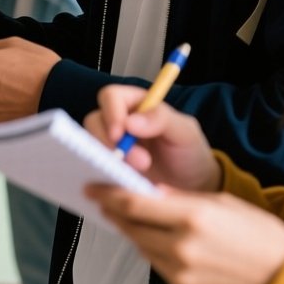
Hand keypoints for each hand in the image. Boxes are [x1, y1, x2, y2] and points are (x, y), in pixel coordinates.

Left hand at [82, 184, 283, 283]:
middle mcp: (182, 248)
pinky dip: (157, 255)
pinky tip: (166, 246)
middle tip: (104, 202)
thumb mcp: (226, 205)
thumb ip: (183, 200)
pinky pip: (159, 269)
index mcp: (194, 218)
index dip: (108, 195)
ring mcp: (180, 275)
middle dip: (115, 213)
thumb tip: (150, 193)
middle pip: (131, 228)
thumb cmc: (262, 238)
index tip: (92, 188)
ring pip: (142, 248)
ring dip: (135, 234)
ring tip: (134, 221)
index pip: (134, 204)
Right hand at [84, 85, 220, 191]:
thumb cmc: (190, 154)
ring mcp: (111, 146)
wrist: (193, 187)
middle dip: (110, 142)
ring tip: (136, 175)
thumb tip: (130, 122)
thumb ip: (162, 119)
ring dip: (108, 160)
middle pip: (94, 121)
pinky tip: (121, 183)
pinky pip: (93, 166)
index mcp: (137, 104)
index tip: (120, 134)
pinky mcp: (108, 168)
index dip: (111, 113)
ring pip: (90, 144)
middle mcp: (119, 122)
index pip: (111, 97)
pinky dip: (101, 173)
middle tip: (140, 162)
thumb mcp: (186, 132)